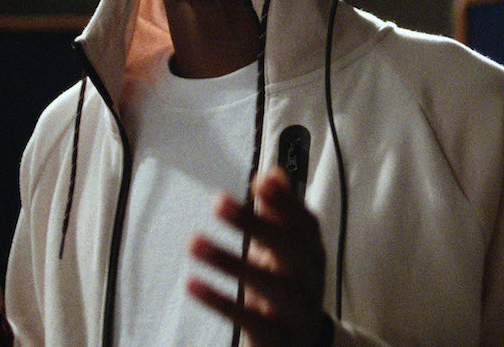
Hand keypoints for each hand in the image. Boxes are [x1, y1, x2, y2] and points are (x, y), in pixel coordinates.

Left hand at [187, 169, 330, 346]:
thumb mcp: (284, 250)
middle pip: (288, 248)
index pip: (305, 223)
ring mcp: (297, 311)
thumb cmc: (286, 287)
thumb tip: (272, 173)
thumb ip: (278, 213)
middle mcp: (310, 280)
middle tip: (217, 202)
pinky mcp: (278, 338)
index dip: (285, 201)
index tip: (259, 181)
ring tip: (193, 242)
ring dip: (230, 261)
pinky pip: (250, 320)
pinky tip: (192, 283)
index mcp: (311, 253)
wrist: (301, 346)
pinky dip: (220, 302)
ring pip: (270, 285)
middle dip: (255, 223)